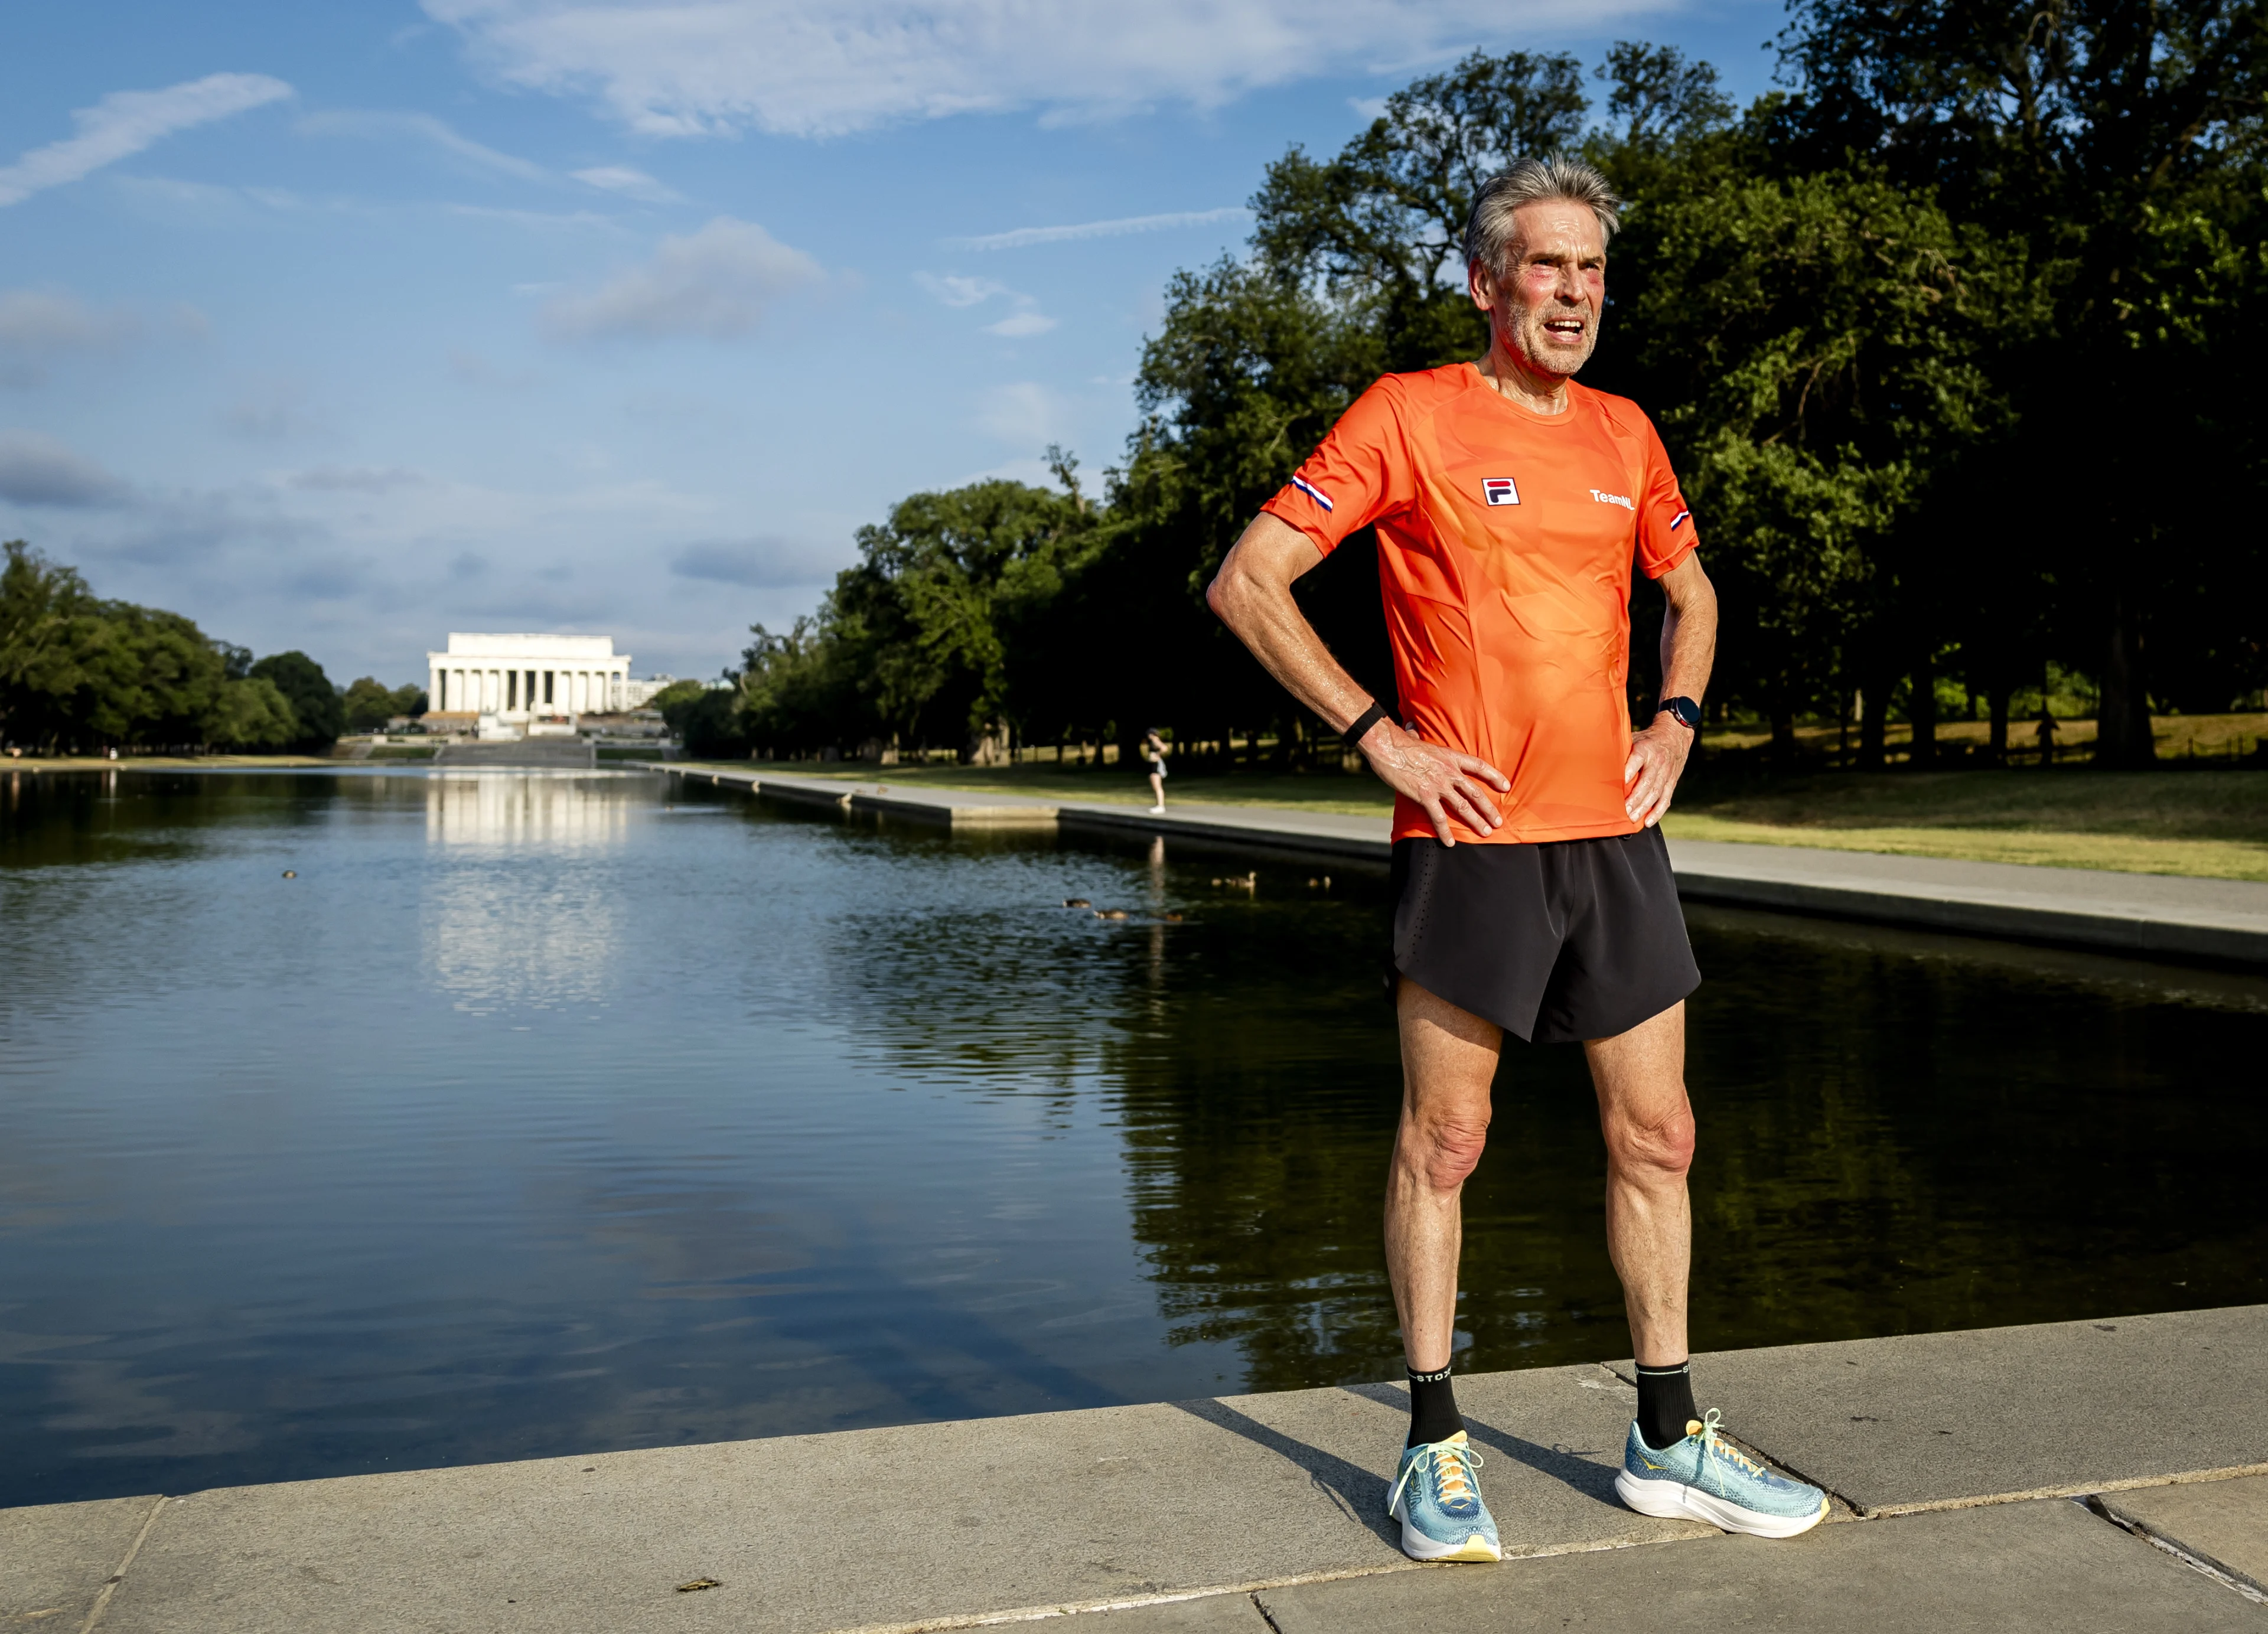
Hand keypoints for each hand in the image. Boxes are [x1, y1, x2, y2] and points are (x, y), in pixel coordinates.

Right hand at [1359, 721, 1509, 844]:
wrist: (1389, 747)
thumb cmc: (1401, 743)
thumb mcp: (1419, 740)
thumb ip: (1422, 741)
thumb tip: (1413, 730)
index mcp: (1450, 756)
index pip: (1479, 766)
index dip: (1495, 776)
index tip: (1506, 786)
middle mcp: (1449, 771)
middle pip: (1475, 792)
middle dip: (1488, 808)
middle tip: (1498, 822)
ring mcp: (1438, 784)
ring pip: (1462, 806)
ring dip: (1476, 821)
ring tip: (1485, 832)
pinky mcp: (1425, 795)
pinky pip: (1438, 817)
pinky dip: (1445, 831)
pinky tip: (1450, 842)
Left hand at [1622, 716, 1691, 826]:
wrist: (1675, 735)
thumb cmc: (1648, 739)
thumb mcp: (1635, 738)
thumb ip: (1622, 749)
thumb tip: (1599, 760)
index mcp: (1646, 748)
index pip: (1637, 759)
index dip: (1629, 770)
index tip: (1621, 781)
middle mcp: (1657, 762)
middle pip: (1647, 782)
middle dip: (1635, 798)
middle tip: (1624, 810)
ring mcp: (1666, 774)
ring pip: (1656, 793)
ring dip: (1644, 808)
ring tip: (1632, 818)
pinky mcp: (1671, 783)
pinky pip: (1665, 799)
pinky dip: (1657, 812)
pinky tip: (1648, 821)